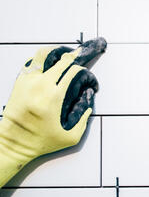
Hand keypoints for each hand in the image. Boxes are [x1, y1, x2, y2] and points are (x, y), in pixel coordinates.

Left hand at [0, 38, 106, 187]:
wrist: (12, 144)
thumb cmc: (40, 142)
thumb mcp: (70, 137)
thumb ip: (84, 120)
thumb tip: (88, 105)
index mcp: (53, 97)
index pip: (72, 72)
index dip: (83, 72)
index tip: (86, 76)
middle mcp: (40, 86)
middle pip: (60, 60)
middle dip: (73, 56)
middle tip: (81, 53)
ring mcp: (27, 82)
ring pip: (43, 55)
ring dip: (56, 52)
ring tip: (64, 53)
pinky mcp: (19, 82)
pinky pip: (31, 62)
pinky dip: (42, 59)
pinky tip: (49, 63)